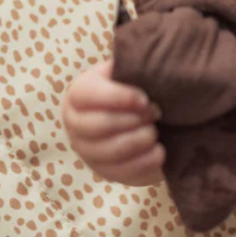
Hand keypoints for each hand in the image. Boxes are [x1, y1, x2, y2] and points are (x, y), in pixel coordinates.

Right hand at [61, 59, 165, 186]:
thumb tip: (145, 63)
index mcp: (79, 94)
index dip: (117, 98)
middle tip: (155, 114)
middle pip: (96, 126)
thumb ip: (134, 65)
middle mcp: (75, 123)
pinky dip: (144, 162)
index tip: (145, 99)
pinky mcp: (105, 171)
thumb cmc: (139, 88)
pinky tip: (160, 151)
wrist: (149, 115)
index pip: (86, 95)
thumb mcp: (134, 71)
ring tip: (155, 131)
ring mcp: (88, 151)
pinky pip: (121, 173)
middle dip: (131, 121)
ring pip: (108, 152)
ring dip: (138, 141)